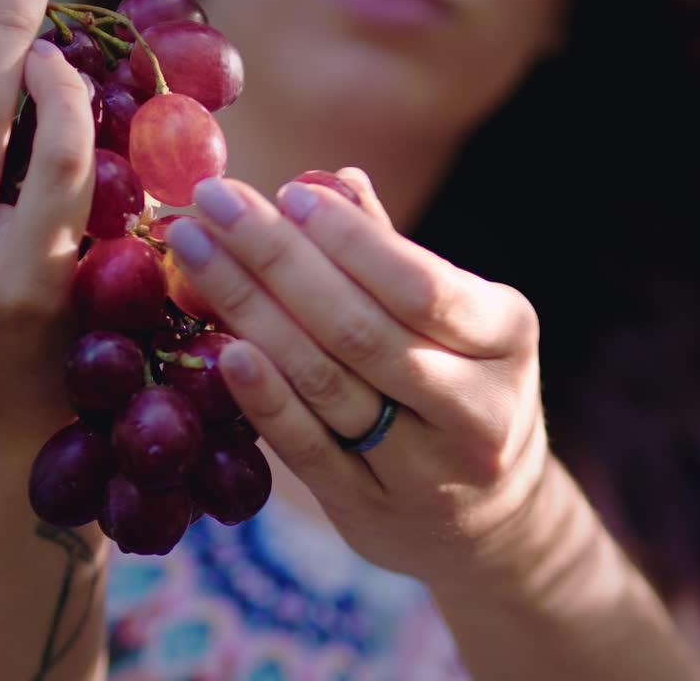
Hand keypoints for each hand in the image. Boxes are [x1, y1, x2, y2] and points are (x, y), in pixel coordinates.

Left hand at [165, 171, 548, 586]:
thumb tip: (335, 181)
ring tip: (193, 255)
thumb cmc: (463, 385)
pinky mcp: (372, 510)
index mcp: (506, 337)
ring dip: (251, 311)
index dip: (349, 240)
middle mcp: (476, 407)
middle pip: (360, 329)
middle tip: (212, 202)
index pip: (421, 285)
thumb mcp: (461, 320)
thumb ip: (397, 258)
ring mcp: (425, 469)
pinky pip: (308, 449)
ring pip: (327, 384)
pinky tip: (221, 348)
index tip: (286, 192)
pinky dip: (263, 397)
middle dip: (275, 257)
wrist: (490, 517)